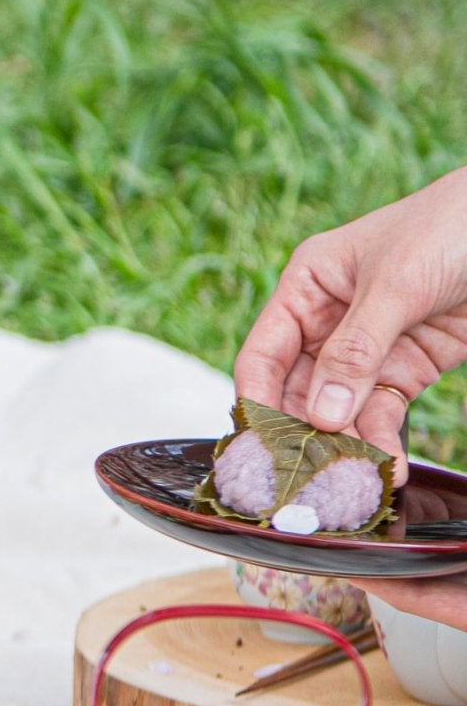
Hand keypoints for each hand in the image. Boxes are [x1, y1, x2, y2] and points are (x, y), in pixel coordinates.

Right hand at [234, 167, 466, 459]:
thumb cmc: (453, 225)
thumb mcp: (397, 284)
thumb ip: (356, 351)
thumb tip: (322, 416)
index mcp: (308, 288)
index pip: (264, 357)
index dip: (258, 403)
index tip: (262, 447)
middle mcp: (328, 324)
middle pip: (297, 394)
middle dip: (303, 436)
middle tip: (308, 476)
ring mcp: (366, 351)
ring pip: (339, 413)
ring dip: (346, 448)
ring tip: (353, 480)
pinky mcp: (406, 370)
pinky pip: (382, 415)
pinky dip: (382, 444)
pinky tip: (387, 466)